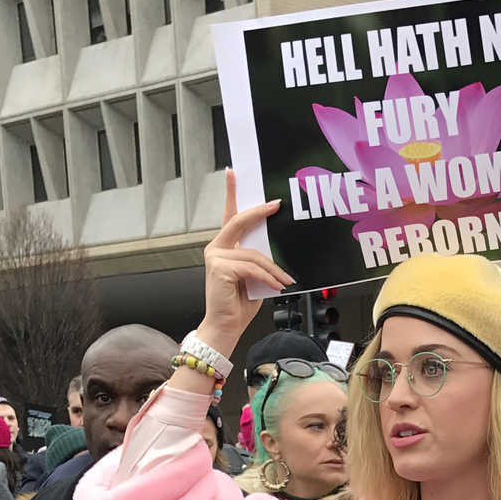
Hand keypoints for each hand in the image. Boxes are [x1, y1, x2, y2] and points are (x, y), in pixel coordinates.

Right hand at [198, 171, 295, 354]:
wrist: (227, 326)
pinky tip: (275, 286)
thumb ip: (258, 259)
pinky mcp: (219, 268)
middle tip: (276, 204)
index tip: (234, 173)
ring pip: (253, 254)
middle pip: (240, 222)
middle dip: (260, 212)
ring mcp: (215, 257)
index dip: (231, 193)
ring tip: (284, 281)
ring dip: (273, 269)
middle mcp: (217, 248)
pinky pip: (252, 267)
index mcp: (225, 247)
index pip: (230, 215)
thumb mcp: (254, 276)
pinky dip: (267, 277)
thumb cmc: (239, 304)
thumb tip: (273, 250)